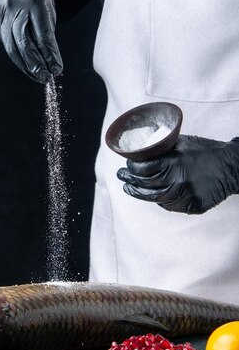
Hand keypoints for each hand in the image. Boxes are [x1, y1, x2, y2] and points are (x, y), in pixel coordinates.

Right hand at [0, 0, 62, 83]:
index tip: (57, 69)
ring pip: (12, 47)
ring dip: (25, 66)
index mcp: (33, 0)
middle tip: (45, 78)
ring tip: (37, 76)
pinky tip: (26, 66)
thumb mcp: (45, 4)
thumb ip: (45, 29)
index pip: (42, 34)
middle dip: (36, 64)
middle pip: (24, 43)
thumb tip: (49, 59)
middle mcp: (14, 6)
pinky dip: (17, 57)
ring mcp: (1, 13)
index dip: (50, 55)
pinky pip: (6, 43)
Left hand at [117, 135, 238, 214]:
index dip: (132, 168)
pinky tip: (151, 195)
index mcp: (175, 162)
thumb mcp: (182, 143)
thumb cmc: (206, 151)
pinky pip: (169, 206)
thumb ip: (162, 147)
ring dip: (139, 193)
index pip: (144, 168)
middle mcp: (179, 180)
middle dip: (130, 181)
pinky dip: (159, 200)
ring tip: (129, 188)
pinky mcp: (192, 206)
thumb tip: (139, 148)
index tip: (126, 166)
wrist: (232, 167)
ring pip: (155, 198)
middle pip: (146, 184)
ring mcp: (186, 195)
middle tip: (122, 177)